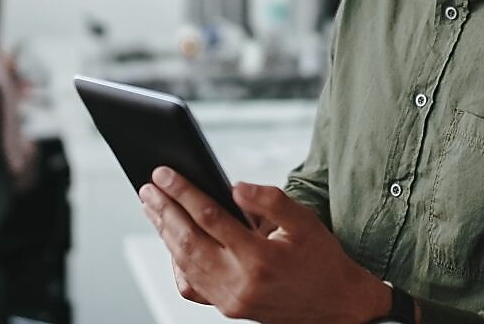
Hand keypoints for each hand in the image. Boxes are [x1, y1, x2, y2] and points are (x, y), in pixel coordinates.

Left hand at [139, 167, 389, 323]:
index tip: (164, 173)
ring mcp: (230, 300)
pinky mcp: (228, 309)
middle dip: (164, 211)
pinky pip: (191, 286)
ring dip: (164, 233)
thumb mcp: (306, 222)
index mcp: (260, 258)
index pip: (210, 218)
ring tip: (152, 207)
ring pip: (184, 263)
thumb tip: (234, 186)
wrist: (336, 305)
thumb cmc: (322, 259)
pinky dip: (176, 263)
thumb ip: (270, 200)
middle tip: (147, 187)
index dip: (183, 192)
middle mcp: (240, 283)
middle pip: (188, 241)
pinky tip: (172, 242)